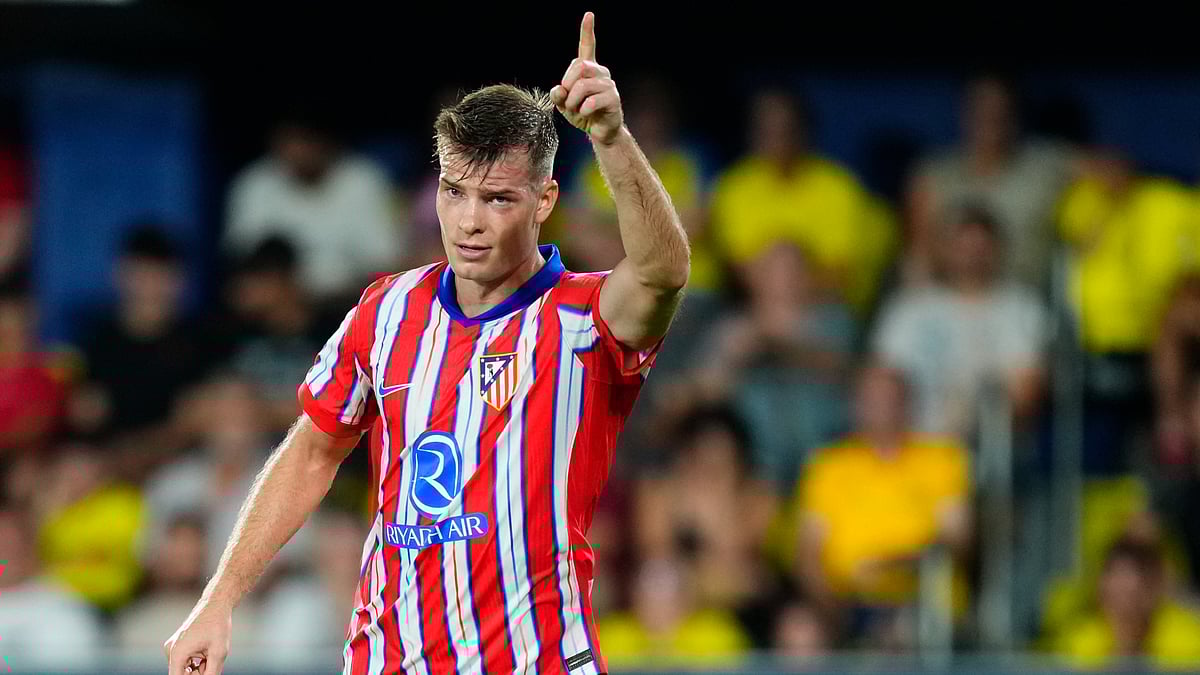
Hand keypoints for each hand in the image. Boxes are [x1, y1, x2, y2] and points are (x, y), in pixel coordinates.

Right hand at [164, 604, 231, 674]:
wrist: (215, 605)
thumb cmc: (218, 626)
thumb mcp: (219, 653)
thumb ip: (212, 673)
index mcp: (177, 653)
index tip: (202, 672)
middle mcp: (170, 651)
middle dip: (198, 674)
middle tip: (211, 661)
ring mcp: (172, 648)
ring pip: (185, 669)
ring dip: (198, 669)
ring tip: (210, 655)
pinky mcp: (177, 646)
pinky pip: (185, 661)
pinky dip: (196, 662)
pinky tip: (206, 653)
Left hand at [550, 12, 623, 145]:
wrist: (600, 132)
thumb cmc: (582, 115)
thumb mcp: (564, 105)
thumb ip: (558, 95)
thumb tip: (558, 90)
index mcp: (588, 70)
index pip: (588, 46)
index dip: (587, 30)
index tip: (589, 14)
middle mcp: (600, 73)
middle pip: (579, 67)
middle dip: (568, 85)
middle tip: (568, 101)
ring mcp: (608, 84)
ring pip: (582, 85)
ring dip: (573, 101)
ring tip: (576, 110)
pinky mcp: (613, 98)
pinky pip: (591, 101)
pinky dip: (583, 110)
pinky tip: (587, 114)